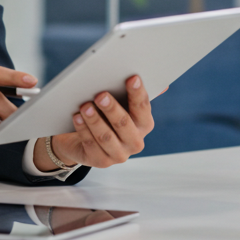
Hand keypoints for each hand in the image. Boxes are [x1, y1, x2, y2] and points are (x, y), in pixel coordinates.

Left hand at [38, 75, 156, 169]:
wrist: (82, 141)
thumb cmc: (104, 116)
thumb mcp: (118, 104)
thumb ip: (132, 92)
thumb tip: (161, 84)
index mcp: (144, 124)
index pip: (143, 107)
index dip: (138, 92)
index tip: (132, 78)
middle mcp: (135, 142)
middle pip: (124, 123)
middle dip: (112, 108)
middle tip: (100, 95)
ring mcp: (119, 154)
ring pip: (106, 137)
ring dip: (95, 120)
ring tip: (85, 106)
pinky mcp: (101, 162)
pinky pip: (91, 145)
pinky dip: (83, 130)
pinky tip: (77, 117)